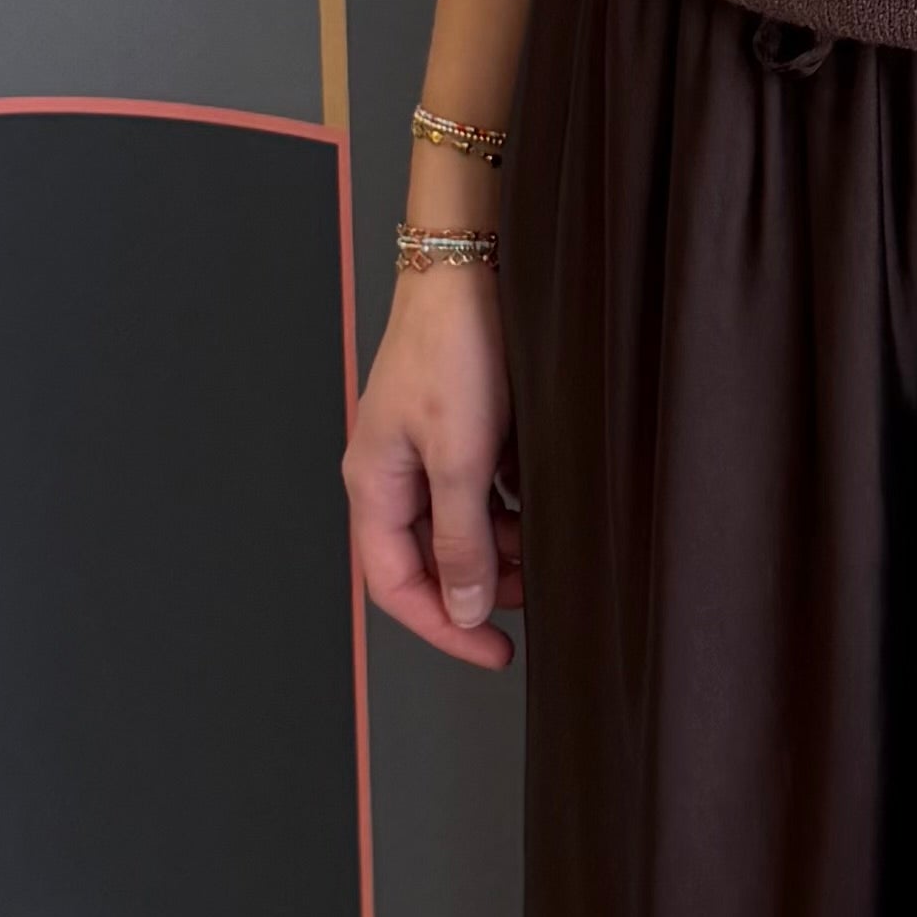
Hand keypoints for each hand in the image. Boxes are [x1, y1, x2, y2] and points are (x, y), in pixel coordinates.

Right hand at [346, 261, 523, 667]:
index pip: (394, 587)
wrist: (470, 265)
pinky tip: (539, 504)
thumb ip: (461, 538)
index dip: (443, 628)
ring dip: (497, 549)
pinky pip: (475, 491)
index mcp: (374, 486)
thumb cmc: (455, 348)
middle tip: (531, 597)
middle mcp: (391, 474)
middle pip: (424, 561)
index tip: (493, 651)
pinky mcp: (455, 428)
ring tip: (542, 549)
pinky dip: (506, 509)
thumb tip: (464, 608)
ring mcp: (422, 451)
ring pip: (455, 528)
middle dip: (476, 588)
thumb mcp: (461, 457)